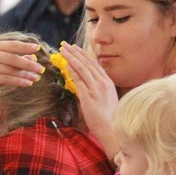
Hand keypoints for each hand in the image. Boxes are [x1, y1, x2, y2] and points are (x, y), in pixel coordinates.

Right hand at [0, 40, 43, 105]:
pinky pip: (5, 79)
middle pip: (11, 58)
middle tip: (41, 69)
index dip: (25, 46)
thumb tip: (34, 58)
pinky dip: (18, 81)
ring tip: (37, 78)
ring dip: (25, 74)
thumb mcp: (8, 65)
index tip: (38, 48)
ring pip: (9, 69)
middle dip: (28, 64)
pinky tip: (28, 83)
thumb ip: (19, 59)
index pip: (12, 45)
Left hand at [60, 42, 119, 158]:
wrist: (112, 129)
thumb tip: (91, 87)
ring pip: (82, 68)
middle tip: (66, 44)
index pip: (95, 65)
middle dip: (75, 53)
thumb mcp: (108, 100)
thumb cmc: (111, 119)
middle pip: (87, 63)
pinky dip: (72, 70)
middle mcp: (103, 82)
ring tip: (63, 50)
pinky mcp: (88, 95)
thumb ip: (100, 91)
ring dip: (71, 58)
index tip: (77, 48)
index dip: (84, 56)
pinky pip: (78, 79)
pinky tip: (66, 64)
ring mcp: (95, 88)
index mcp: (109, 83)